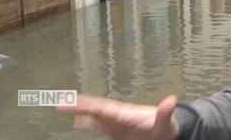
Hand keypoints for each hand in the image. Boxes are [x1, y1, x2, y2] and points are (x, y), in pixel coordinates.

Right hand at [56, 95, 178, 139]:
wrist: (167, 131)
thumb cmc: (165, 128)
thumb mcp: (166, 123)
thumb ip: (165, 113)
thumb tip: (172, 100)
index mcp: (126, 114)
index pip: (103, 108)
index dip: (88, 105)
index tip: (73, 101)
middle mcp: (118, 116)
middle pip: (95, 109)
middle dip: (78, 105)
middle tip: (59, 103)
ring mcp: (116, 122)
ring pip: (94, 116)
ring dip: (80, 111)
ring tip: (62, 108)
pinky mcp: (117, 129)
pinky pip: (99, 125)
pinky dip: (87, 122)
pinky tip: (78, 122)